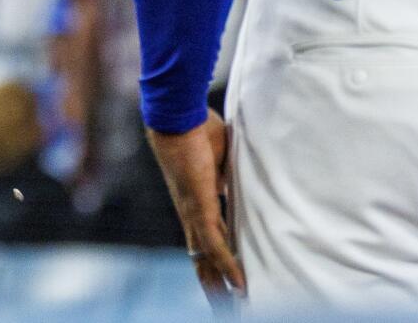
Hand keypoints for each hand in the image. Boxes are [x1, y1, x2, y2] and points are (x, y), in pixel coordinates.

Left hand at [148, 110, 245, 300]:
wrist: (179, 114)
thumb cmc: (197, 129)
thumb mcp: (220, 159)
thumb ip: (226, 176)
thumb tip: (234, 185)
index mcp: (197, 202)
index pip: (207, 240)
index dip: (216, 261)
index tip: (227, 280)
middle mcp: (192, 213)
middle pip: (201, 258)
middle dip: (212, 284)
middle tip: (223, 307)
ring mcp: (193, 211)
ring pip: (204, 258)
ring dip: (218, 285)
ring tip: (229, 307)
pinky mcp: (199, 205)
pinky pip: (214, 242)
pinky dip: (226, 264)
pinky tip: (238, 283)